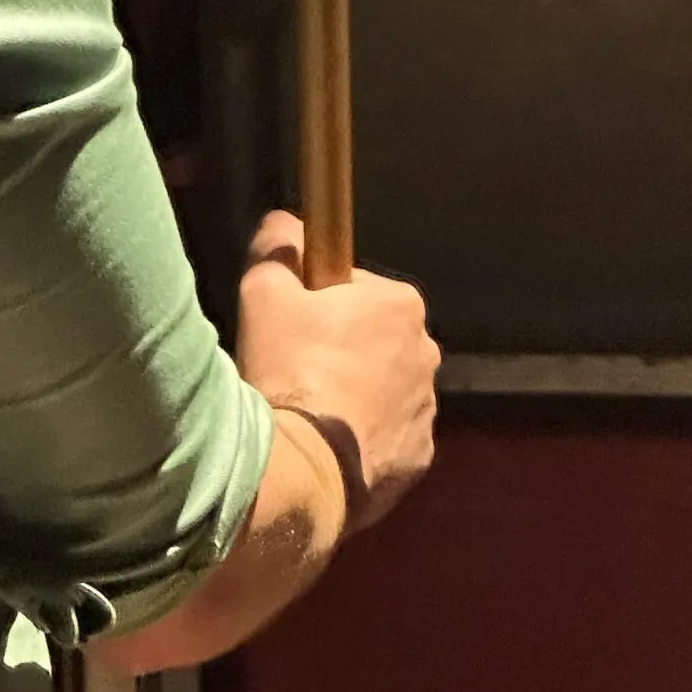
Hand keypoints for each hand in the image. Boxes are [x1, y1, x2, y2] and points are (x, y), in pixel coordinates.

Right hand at [236, 211, 439, 534]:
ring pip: (382, 388)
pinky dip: (361, 436)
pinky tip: (325, 442)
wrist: (302, 466)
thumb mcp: (264, 290)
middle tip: (293, 365)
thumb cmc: (288, 369)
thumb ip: (278, 244)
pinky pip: (386, 436)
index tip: (292, 322)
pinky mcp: (417, 459)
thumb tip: (283, 224)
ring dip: (352, 393)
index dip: (318, 301)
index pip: (355, 288)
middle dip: (340, 348)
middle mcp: (426, 353)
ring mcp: (427, 410)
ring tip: (307, 409)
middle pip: (373, 338)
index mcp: (400, 305)